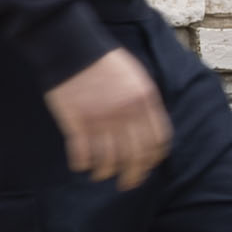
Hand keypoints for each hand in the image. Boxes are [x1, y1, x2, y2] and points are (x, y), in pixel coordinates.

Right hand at [47, 44, 169, 190]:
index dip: (154, 159)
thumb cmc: (105, 61)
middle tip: (127, 184)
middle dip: (134, 175)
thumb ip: (145, 103)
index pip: (158, 140)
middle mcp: (126, 113)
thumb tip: (149, 131)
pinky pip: (83, 154)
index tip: (147, 166)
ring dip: (105, 172)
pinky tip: (82, 165)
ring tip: (101, 174)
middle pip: (137, 156)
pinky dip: (83, 164)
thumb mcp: (137, 77)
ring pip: (109, 160)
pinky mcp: (77, 123)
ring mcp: (101, 119)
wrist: (73, 48)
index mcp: (145, 99)